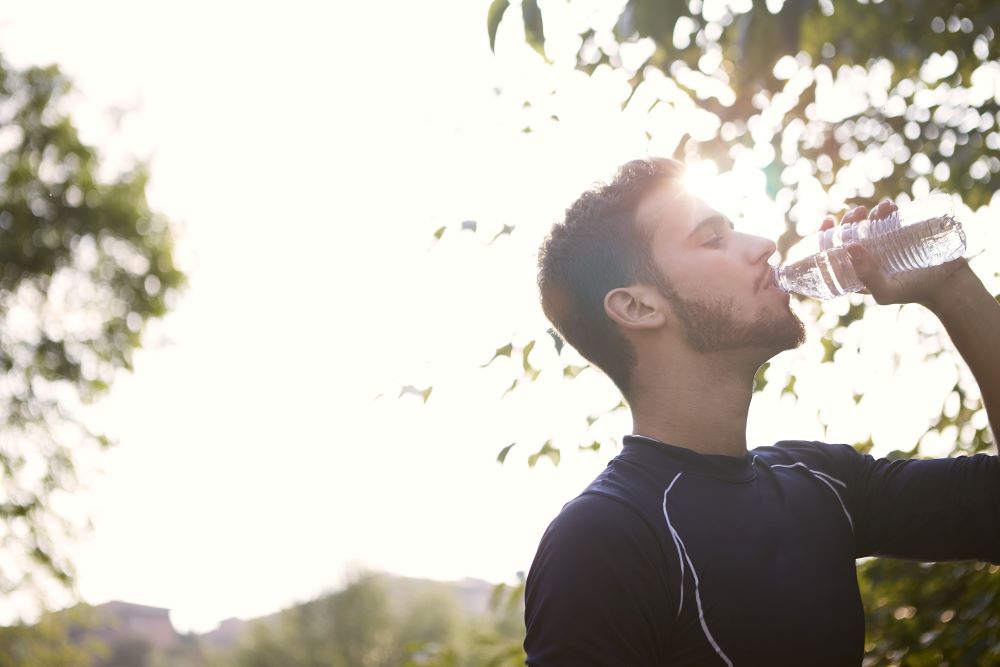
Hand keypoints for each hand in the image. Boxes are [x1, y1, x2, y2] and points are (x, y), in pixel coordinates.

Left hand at [819, 200, 970, 307]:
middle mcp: (868, 256)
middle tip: (857, 212)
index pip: (833, 252)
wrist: (948, 285)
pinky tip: (889, 206)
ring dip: (869, 212)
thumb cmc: (912, 292)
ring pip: (869, 223)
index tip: (828, 221)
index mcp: (856, 270)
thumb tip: (849, 247)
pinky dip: (887, 209)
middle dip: (849, 220)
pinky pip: (890, 218)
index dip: (825, 236)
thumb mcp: (885, 292)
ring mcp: (885, 244)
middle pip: (850, 234)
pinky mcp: (903, 234)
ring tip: (879, 208)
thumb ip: (866, 276)